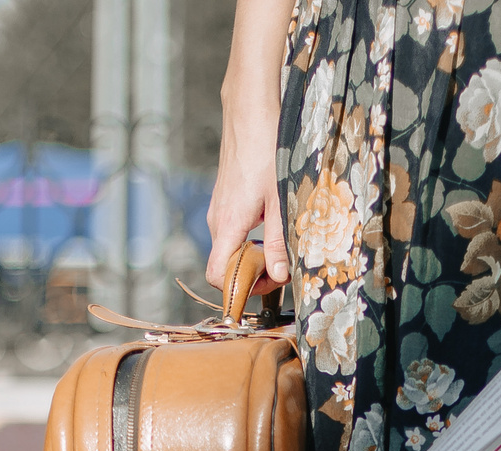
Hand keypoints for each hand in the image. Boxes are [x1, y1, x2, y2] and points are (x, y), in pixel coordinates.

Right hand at [207, 0, 296, 288]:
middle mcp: (217, 221)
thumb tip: (279, 276)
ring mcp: (219, 209)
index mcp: (227, 225)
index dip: (240, 291)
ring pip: (231, 249)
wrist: (251, 109)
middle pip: (226, 266)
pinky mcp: (225, 200)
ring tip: (282, 245)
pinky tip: (273, 223)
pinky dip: (251, 238)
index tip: (267, 289)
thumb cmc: (266, 149)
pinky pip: (234, 232)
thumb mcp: (280, 200)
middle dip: (253, 275)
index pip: (218, 277)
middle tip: (283, 268)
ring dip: (254, 256)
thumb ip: (279, 241)